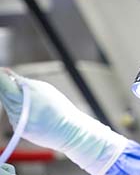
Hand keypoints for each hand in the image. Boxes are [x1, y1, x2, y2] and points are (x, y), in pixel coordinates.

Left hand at [0, 68, 128, 174]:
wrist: (69, 131)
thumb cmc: (60, 108)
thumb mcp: (45, 89)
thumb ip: (23, 82)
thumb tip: (5, 73)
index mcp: (28, 96)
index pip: (3, 84)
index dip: (0, 78)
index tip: (0, 73)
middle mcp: (20, 110)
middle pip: (3, 94)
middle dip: (6, 87)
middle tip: (13, 82)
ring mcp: (17, 121)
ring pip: (7, 104)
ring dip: (13, 99)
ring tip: (32, 101)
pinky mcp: (18, 129)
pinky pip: (12, 115)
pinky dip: (18, 110)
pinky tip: (32, 112)